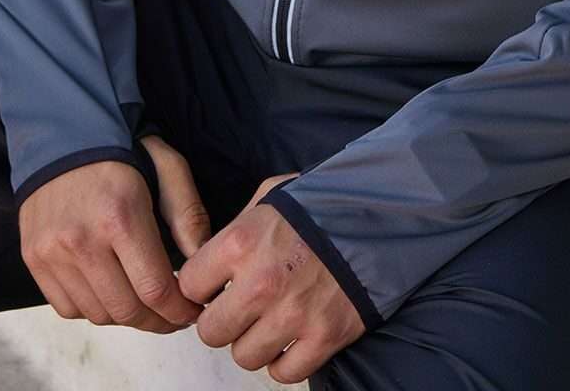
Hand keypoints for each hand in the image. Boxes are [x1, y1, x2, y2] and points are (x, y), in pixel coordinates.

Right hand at [18, 137, 206, 332]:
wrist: (65, 133)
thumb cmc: (124, 150)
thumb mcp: (168, 167)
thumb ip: (189, 215)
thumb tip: (203, 263)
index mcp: (120, 216)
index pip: (155, 289)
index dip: (180, 310)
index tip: (193, 310)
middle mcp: (81, 240)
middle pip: (127, 310)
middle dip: (158, 320)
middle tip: (174, 314)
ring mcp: (52, 253)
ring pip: (98, 314)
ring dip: (127, 316)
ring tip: (144, 302)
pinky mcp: (34, 259)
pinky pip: (68, 308)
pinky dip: (94, 308)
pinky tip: (111, 290)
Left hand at [176, 171, 368, 383]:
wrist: (381, 215)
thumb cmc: (322, 203)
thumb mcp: (270, 195)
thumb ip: (236, 228)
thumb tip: (207, 259)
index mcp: (241, 243)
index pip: (188, 286)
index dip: (200, 287)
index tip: (212, 286)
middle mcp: (261, 283)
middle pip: (211, 332)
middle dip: (223, 319)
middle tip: (241, 306)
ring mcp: (292, 315)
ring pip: (244, 356)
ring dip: (255, 340)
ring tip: (271, 318)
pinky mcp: (323, 338)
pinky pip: (283, 373)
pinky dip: (285, 360)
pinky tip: (292, 335)